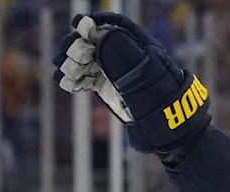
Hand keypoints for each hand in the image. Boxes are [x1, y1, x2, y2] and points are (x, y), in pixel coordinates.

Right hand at [53, 12, 209, 153]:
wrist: (169, 131)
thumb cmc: (163, 99)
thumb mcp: (145, 71)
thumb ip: (122, 52)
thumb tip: (99, 35)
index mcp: (143, 46)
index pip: (119, 25)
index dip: (99, 21)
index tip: (79, 23)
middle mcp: (127, 57)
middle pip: (97, 41)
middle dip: (78, 43)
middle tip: (64, 50)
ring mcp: (117, 73)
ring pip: (89, 60)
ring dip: (72, 61)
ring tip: (60, 66)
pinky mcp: (110, 89)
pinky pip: (88, 79)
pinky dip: (75, 79)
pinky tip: (63, 81)